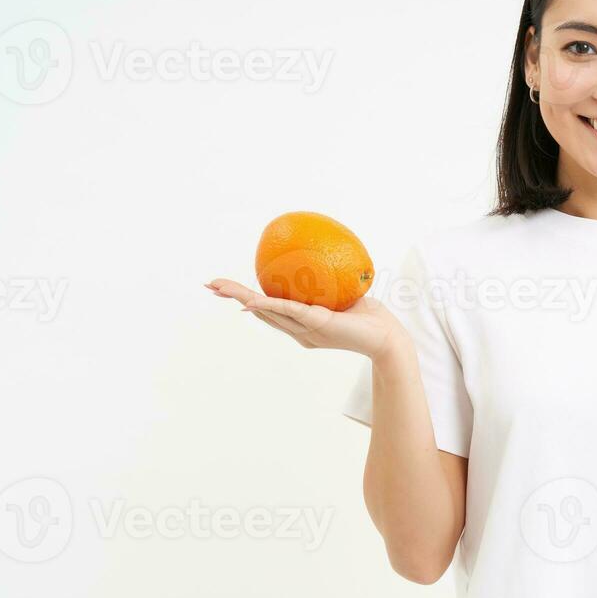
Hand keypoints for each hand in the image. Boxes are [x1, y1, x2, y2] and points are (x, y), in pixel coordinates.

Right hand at [205, 278, 408, 360]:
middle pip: (261, 312)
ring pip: (267, 311)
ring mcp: (305, 330)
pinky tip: (249, 300)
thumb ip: (331, 284)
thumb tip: (324, 259)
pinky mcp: (315, 325)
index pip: (272, 312)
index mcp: (303, 326)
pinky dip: (267, 304)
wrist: (386, 338)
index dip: (250, 302)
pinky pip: (287, 310)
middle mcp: (299, 331)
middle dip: (235, 298)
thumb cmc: (370, 318)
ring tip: (219, 289)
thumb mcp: (345, 296)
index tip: (231, 293)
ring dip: (241, 298)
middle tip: (210, 287)